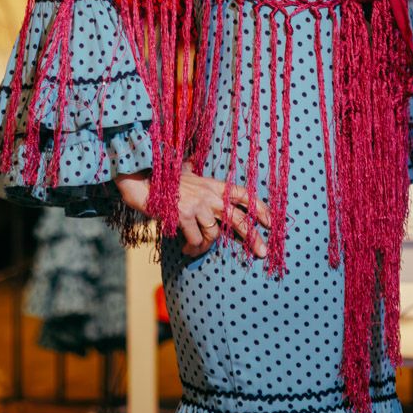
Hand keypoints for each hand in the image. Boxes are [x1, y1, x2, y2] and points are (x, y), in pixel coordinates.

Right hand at [116, 170, 269, 258]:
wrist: (141, 182)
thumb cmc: (161, 179)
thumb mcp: (182, 173)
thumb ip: (190, 170)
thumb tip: (190, 160)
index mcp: (211, 185)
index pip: (242, 194)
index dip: (259, 207)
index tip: (271, 221)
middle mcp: (208, 194)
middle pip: (238, 217)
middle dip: (253, 236)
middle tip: (262, 252)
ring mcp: (197, 205)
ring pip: (214, 234)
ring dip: (204, 248)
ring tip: (193, 250)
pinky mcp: (184, 216)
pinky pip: (196, 240)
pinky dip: (192, 249)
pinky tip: (185, 250)